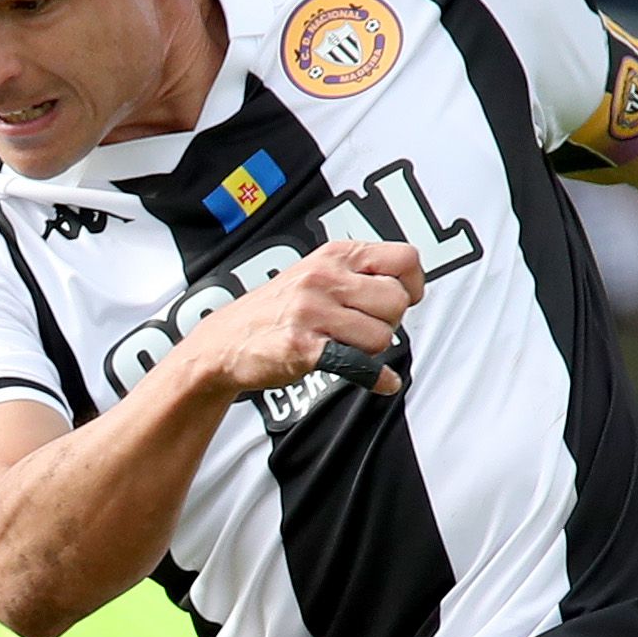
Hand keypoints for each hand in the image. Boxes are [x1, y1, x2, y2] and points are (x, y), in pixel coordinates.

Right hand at [184, 238, 418, 406]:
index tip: (402, 299)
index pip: (405, 259)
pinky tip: (377, 381)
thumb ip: (360, 274)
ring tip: (347, 347)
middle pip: (397, 302)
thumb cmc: (277, 310)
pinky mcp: (304, 347)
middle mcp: (324, 278)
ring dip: (372, 350)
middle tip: (366, 329)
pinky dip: (373, 378)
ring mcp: (312, 311)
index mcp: (334, 255)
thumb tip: (408, 291)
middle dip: (389, 322)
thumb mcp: (316, 272)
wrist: (225, 341)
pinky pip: (359, 364)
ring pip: (381, 336)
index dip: (412, 285)